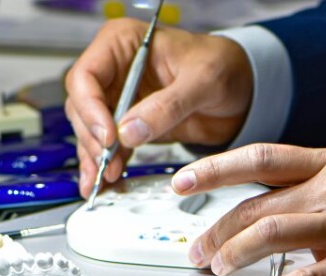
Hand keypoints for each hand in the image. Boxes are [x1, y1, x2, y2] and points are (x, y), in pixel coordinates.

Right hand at [65, 18, 253, 196]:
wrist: (242, 87)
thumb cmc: (224, 66)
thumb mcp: (203, 80)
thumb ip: (168, 105)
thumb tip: (130, 131)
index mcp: (123, 44)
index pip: (86, 75)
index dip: (90, 108)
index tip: (109, 136)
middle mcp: (116, 70)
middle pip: (83, 106)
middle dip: (92, 138)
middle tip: (107, 164)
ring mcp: (121, 98)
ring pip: (91, 129)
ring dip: (95, 156)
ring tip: (102, 180)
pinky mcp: (130, 123)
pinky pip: (110, 145)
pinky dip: (108, 163)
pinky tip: (106, 181)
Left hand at [171, 144, 325, 275]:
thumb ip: (310, 185)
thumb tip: (262, 201)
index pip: (259, 159)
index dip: (215, 169)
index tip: (184, 181)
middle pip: (257, 202)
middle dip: (216, 227)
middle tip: (196, 247)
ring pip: (273, 232)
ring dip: (235, 252)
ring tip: (218, 267)